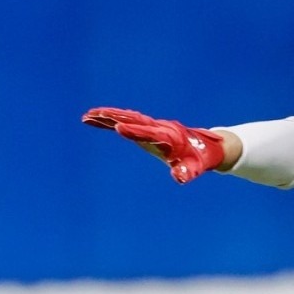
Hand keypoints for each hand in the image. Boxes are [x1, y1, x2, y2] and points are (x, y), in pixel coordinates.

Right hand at [83, 107, 224, 183]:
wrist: (207, 147)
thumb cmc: (200, 159)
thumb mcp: (195, 168)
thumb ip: (187, 172)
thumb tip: (180, 178)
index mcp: (167, 138)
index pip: (147, 133)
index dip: (133, 131)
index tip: (118, 127)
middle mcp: (158, 128)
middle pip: (133, 120)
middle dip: (113, 117)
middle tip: (92, 115)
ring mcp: (152, 127)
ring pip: (128, 118)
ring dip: (108, 116)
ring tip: (87, 116)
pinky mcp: (149, 129)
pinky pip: (129, 121)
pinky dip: (113, 119)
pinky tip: (97, 119)